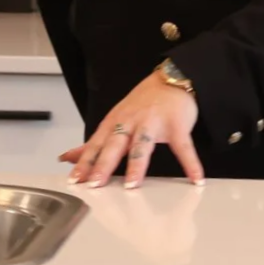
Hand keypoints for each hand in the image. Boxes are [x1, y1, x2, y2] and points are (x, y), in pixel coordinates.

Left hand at [60, 67, 204, 187]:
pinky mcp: (176, 126)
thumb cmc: (142, 104)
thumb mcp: (114, 121)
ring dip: (137, 165)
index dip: (84, 162)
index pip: (95, 145)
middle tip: (95, 183)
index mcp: (114, 123)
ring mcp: (153, 123)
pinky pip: (183, 146)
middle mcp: (131, 122)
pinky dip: (190, 163)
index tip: (74, 180)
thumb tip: (67, 157)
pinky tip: (196, 179)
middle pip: (114, 145)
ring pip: (142, 145)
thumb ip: (93, 143)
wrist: (172, 79)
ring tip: (133, 186)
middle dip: (103, 164)